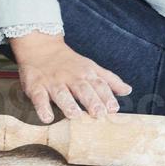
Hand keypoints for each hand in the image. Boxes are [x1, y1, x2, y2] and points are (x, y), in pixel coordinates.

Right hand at [8, 31, 131, 122]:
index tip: (114, 108)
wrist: (41, 47)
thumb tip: (128, 90)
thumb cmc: (69, 63)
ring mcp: (53, 82)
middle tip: (99, 114)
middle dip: (91, 101)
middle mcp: (71, 77)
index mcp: (86, 74)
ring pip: (61, 93)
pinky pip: (39, 97)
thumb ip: (109, 80)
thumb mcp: (91, 67)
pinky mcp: (36, 86)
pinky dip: (42, 108)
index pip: (99, 85)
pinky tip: (47, 118)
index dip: (107, 96)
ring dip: (68, 104)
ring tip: (74, 115)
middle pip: (82, 89)